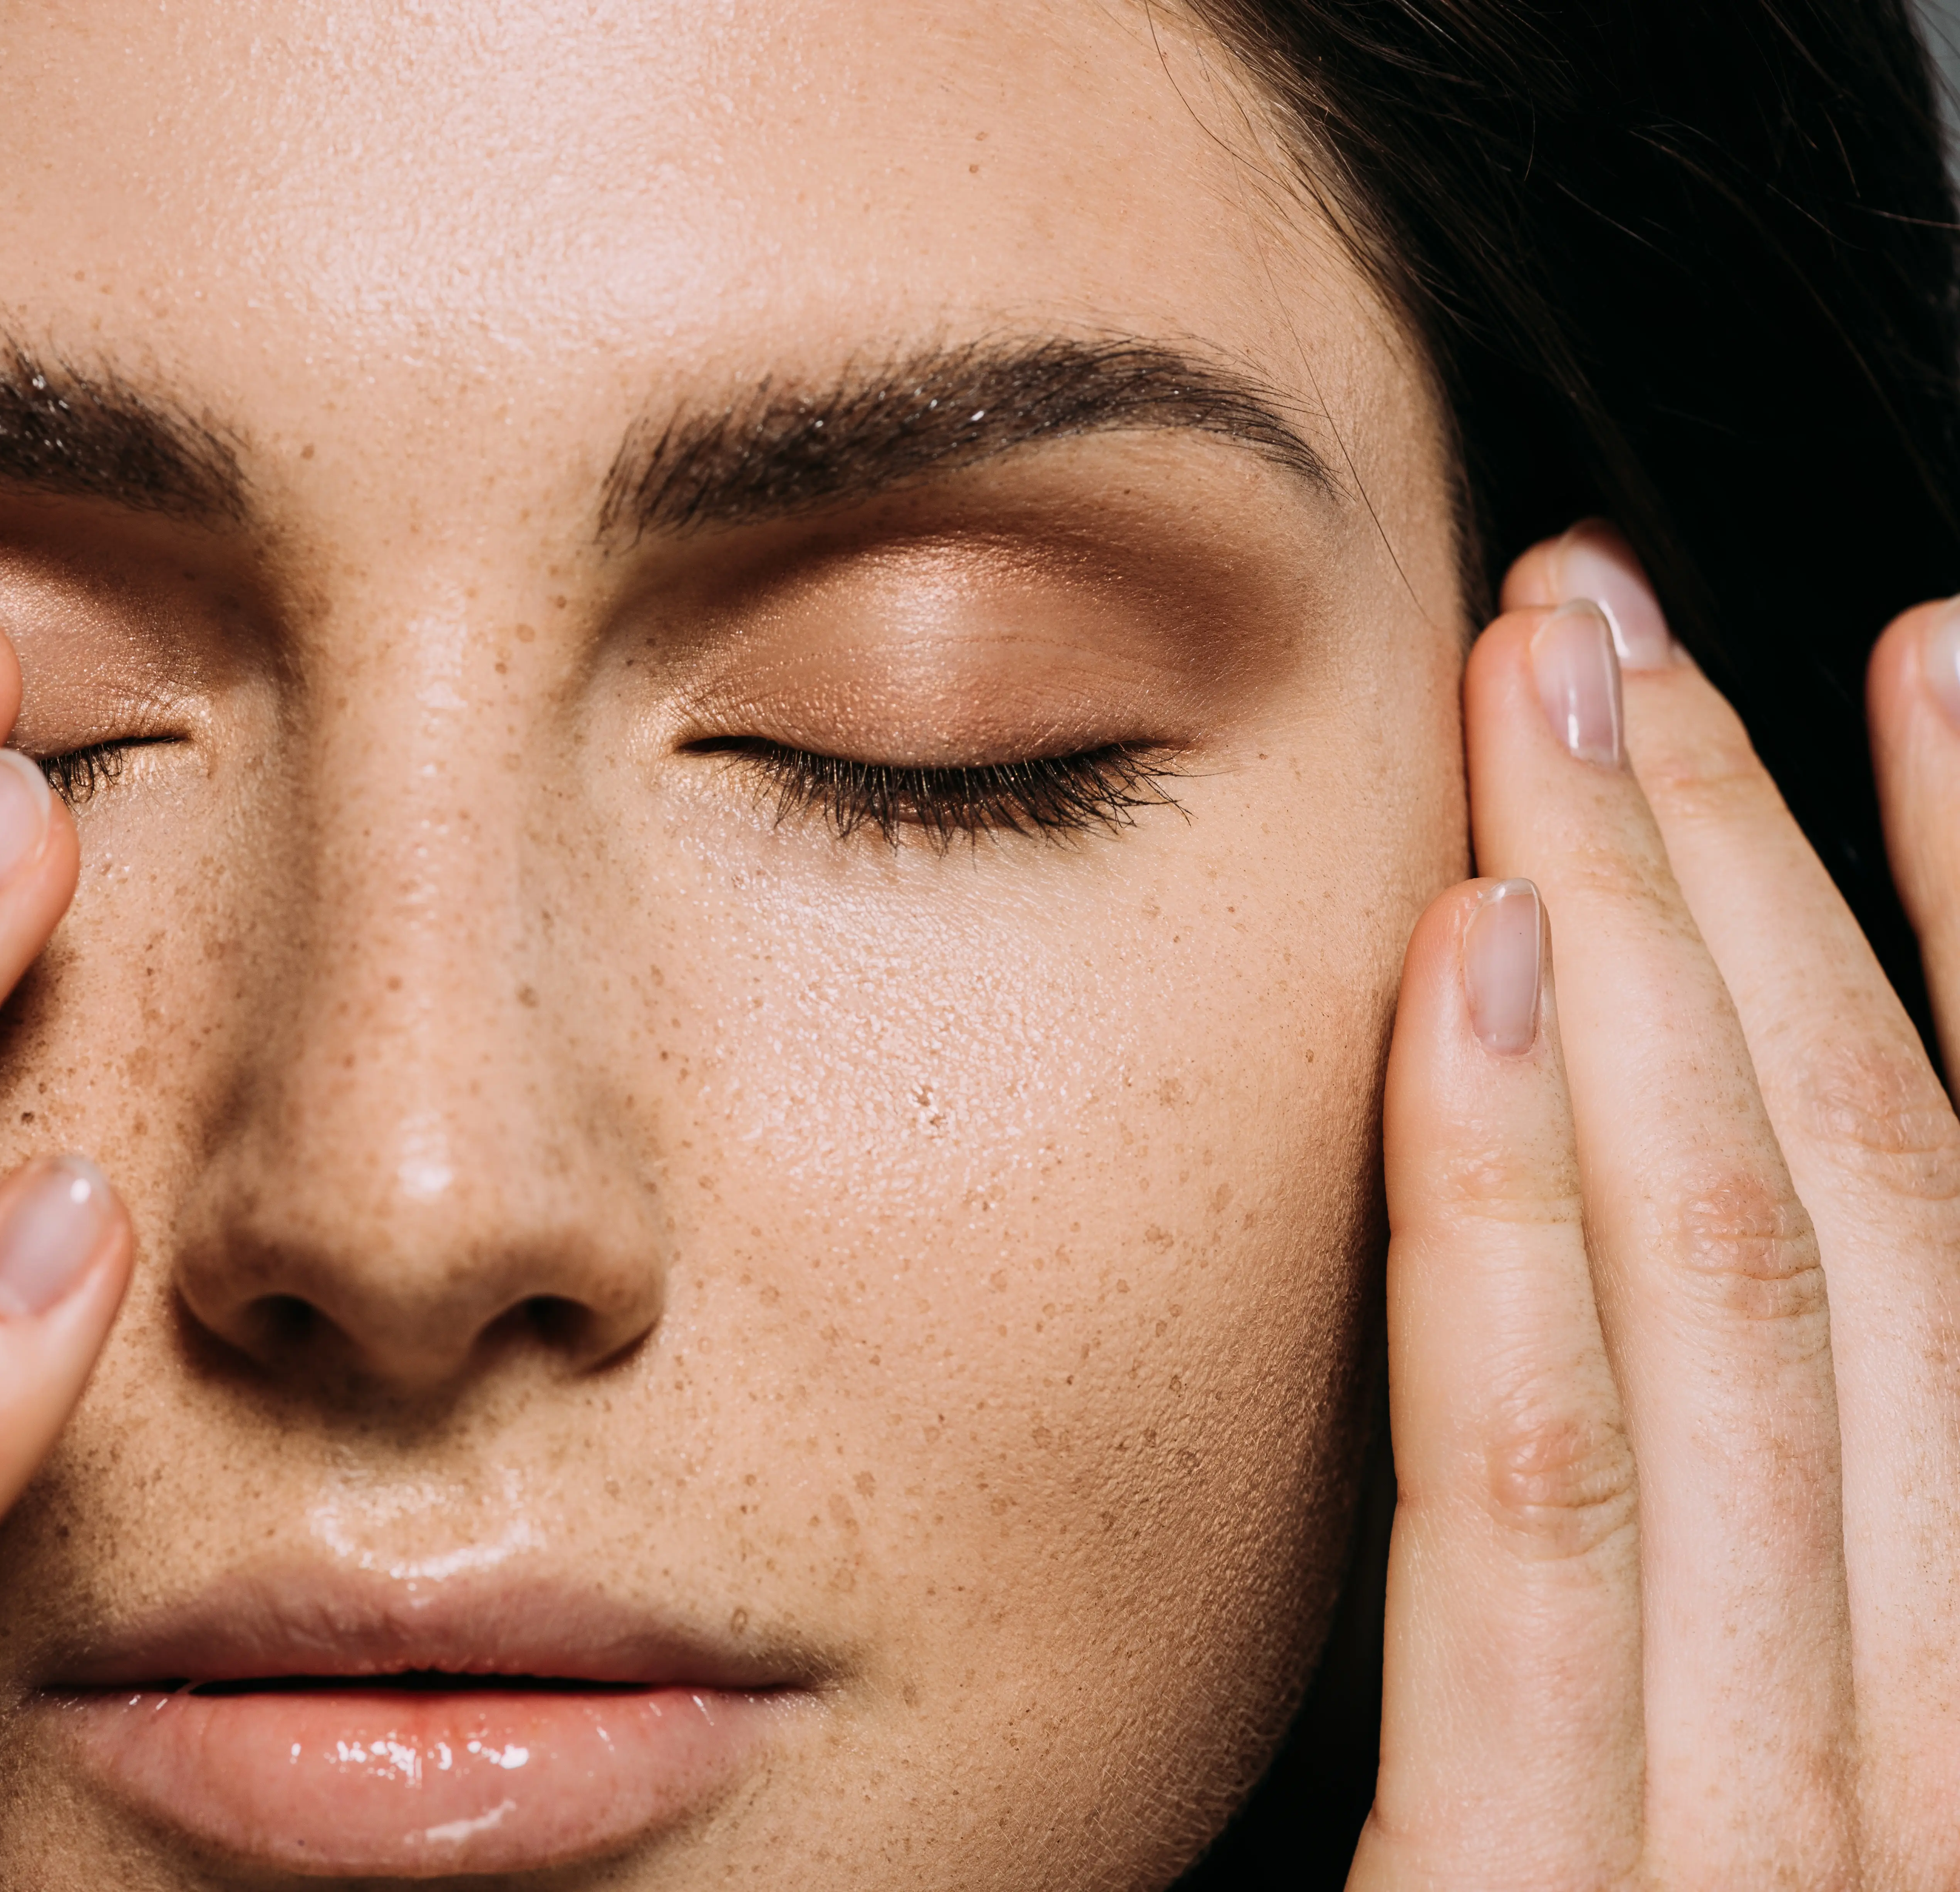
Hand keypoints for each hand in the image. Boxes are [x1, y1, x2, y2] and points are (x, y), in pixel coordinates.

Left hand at [1359, 525, 1959, 1885]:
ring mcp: (1795, 1849)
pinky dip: (1512, 1236)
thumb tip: (1678, 1193)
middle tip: (1632, 620)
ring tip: (1573, 697)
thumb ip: (1749, 1525)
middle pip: (1881, 1229)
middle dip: (1763, 889)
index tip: (1911, 672)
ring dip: (1655, 974)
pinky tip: (1465, 980)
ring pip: (1746, 1321)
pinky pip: (1545, 1526)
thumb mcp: (1758, 1755)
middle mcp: (1953, 1745)